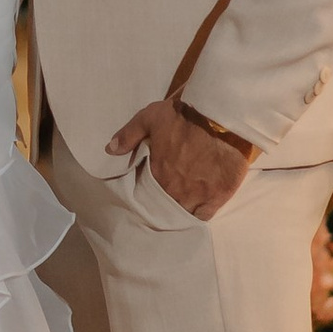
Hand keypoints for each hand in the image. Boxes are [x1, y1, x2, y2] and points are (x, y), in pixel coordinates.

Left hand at [110, 95, 252, 220]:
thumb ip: (129, 134)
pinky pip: (204, 216)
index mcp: (158, 174)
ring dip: (179, 211)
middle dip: (162, 205)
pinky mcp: (219, 196)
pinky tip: (197, 211)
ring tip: (179, 206)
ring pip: (183, 213)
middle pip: (165, 207)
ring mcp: (198, 196)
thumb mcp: (150, 117)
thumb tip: (110, 150)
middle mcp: (176, 190)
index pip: (146, 195)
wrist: (222, 116)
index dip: (147, 195)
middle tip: (164, 200)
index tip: (148, 193)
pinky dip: (199, 215)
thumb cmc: (184, 115)